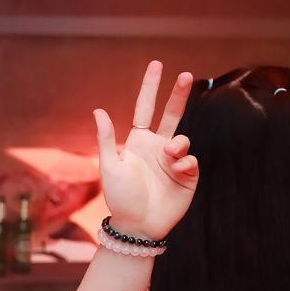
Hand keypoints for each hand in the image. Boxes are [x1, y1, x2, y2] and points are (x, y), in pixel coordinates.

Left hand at [93, 61, 198, 239]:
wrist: (138, 225)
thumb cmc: (120, 197)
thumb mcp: (109, 166)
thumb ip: (106, 138)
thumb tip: (98, 110)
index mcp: (137, 141)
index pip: (145, 108)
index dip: (150, 87)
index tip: (157, 65)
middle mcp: (157, 147)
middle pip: (170, 114)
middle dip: (178, 95)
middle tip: (185, 74)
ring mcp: (174, 160)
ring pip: (183, 138)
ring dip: (178, 143)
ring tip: (171, 154)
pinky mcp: (188, 175)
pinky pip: (191, 161)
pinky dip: (185, 163)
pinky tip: (177, 172)